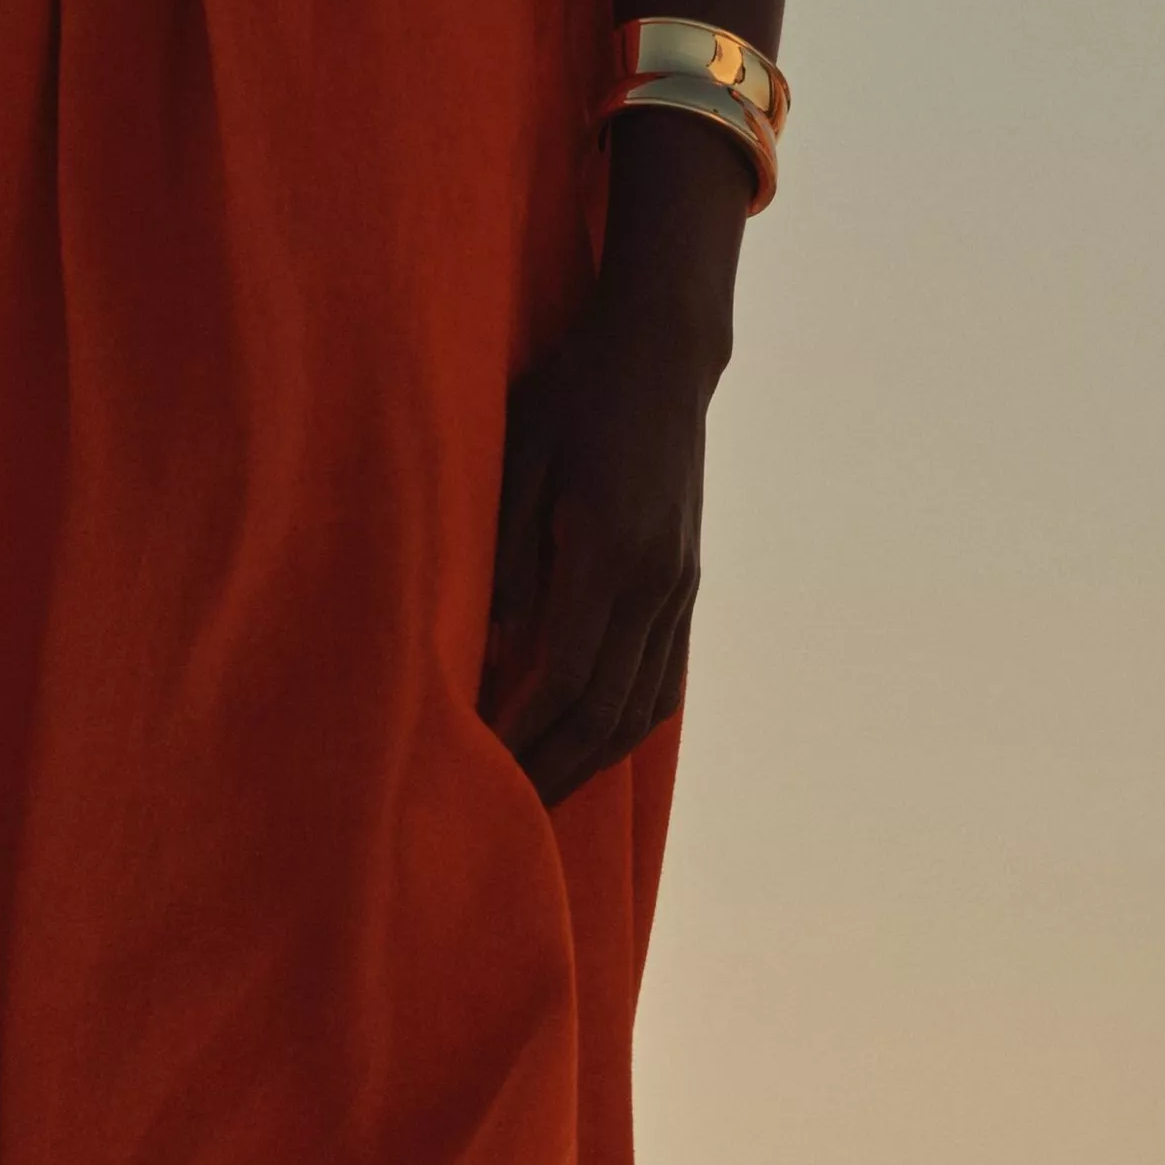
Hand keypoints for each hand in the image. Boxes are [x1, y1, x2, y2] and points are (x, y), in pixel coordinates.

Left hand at [480, 253, 727, 801]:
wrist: (661, 352)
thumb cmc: (573, 394)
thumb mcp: (521, 459)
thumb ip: (507, 555)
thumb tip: (494, 650)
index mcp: (608, 554)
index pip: (563, 676)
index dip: (522, 732)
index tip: (479, 767)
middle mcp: (654, 583)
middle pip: (605, 709)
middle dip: (554, 767)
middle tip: (505, 812)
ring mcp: (678, 585)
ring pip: (641, 704)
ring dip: (593, 758)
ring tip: (544, 791)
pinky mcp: (686, 579)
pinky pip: (665, 676)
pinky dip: (630, 723)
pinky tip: (599, 743)